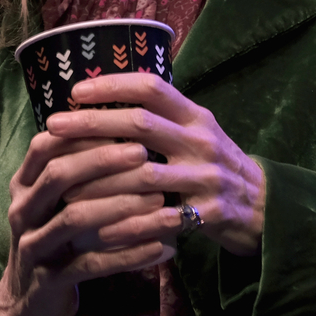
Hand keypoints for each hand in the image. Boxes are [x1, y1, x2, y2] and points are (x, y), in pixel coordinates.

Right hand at [0, 130, 176, 315]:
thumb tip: (128, 132)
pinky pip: (91, 263)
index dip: (82, 132)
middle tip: (144, 153)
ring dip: (121, 206)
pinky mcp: (49, 279)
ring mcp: (32, 245)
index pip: (46, 145)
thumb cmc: (55, 239)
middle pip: (58, 175)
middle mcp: (22, 210)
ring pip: (75, 218)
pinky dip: (128, 255)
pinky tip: (160, 247)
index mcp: (23, 185)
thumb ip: (77, 172)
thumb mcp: (56, 203)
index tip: (121, 125)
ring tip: (160, 200)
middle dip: (102, 161)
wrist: (27, 303)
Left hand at [45, 72, 266, 257]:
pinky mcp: (209, 213)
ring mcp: (207, 177)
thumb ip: (161, 117)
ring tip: (63, 182)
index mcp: (196, 116)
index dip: (113, 86)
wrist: (262, 206)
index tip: (76, 91)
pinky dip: (128, 225)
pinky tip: (97, 229)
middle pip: (141, 125)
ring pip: (145, 175)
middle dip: (92, 124)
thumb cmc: (213, 165)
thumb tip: (103, 97)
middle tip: (53, 125)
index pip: (153, 88)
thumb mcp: (196, 131)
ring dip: (100, 179)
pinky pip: (161, 219)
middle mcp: (201, 141)